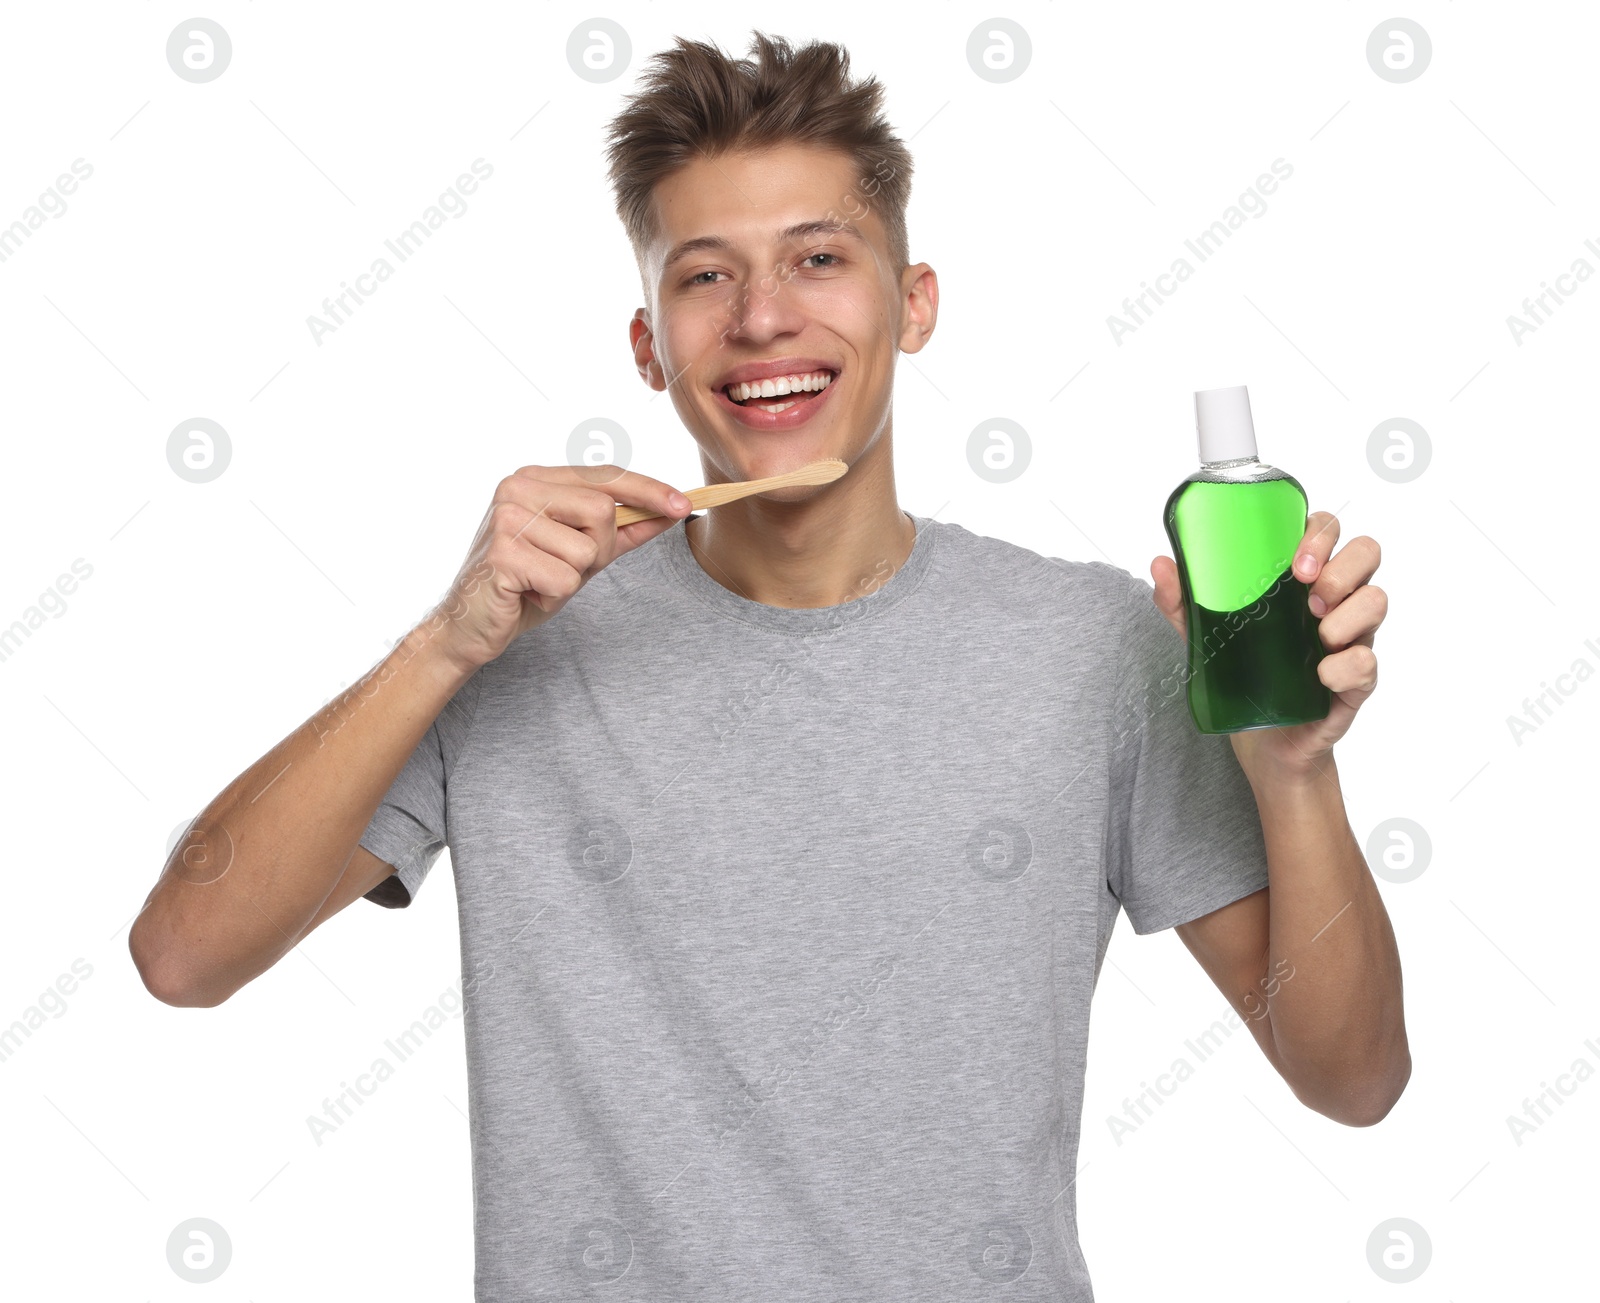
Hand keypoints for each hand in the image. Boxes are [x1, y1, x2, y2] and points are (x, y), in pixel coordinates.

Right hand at [426, 463, 692, 673]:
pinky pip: (564, 578)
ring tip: (540, 581)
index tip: (685, 503)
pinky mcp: (502, 553)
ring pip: (586, 550)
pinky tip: (527, 593)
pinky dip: (554, 595)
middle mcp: (517, 488)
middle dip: (597, 550)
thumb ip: (622, 531)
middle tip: (564, 568)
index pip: (604, 476)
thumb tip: (670, 511)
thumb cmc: (526, 584)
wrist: (472, 624)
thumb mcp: (581, 555)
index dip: (648, 489)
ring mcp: (507, 518)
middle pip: (601, 510)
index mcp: (536, 479)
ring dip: (572, 578)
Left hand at [1150, 510, 1385, 778]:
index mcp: (1303, 579)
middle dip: (1341, 568)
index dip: (1320, 534)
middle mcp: (1334, 601)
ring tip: (1317, 637)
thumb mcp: (1207, 634)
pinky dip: (1345, 666)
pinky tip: (1319, 676)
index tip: (1294, 565)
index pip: (1328, 531)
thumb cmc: (1244, 674)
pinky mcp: (1357, 678)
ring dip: (1346, 615)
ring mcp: (1351, 637)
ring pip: (1377, 600)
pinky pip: (1368, 661)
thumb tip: (1161, 564)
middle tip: (1308, 597)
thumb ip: (1184, 600)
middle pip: (1367, 552)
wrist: (1262, 741)